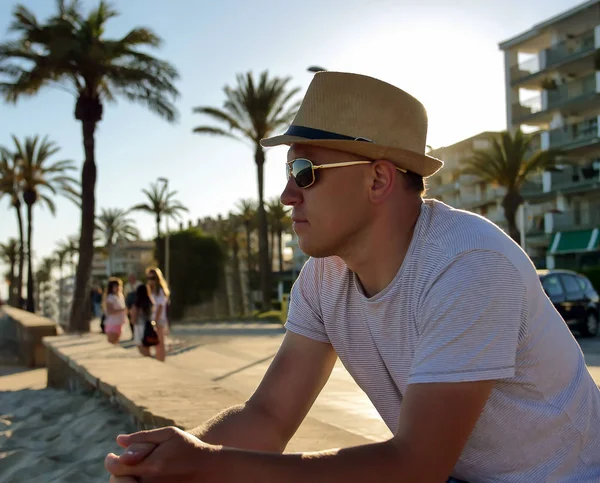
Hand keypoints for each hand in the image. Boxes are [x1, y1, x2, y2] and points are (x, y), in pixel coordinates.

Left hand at [105, 426, 219, 482]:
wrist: (211, 468)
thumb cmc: (190, 448)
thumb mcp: (169, 434)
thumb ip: (143, 437)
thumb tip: (119, 440)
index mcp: (150, 466)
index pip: (117, 468)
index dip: (110, 462)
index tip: (111, 457)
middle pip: (119, 482)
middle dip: (117, 474)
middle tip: (120, 466)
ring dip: (125, 481)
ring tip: (131, 473)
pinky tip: (142, 478)